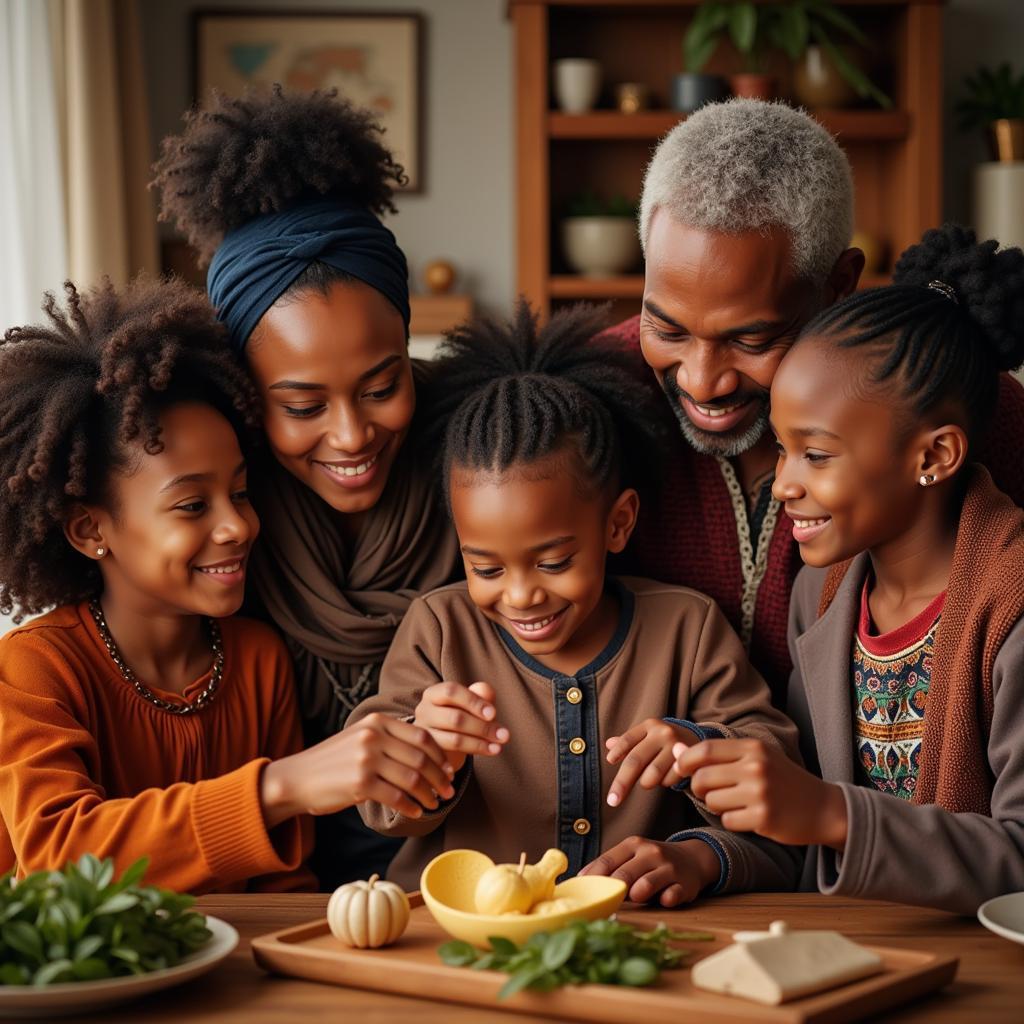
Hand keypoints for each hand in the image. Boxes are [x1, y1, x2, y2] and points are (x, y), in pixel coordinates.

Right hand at [260, 713, 455, 825]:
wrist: (299, 778)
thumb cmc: (335, 761)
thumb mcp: (362, 737)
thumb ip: (390, 739)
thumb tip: (428, 755)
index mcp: (377, 721)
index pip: (422, 736)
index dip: (440, 755)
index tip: (449, 770)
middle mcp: (373, 736)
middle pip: (421, 757)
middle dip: (439, 777)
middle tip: (449, 790)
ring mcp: (366, 759)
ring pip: (412, 778)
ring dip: (428, 794)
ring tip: (434, 803)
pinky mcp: (360, 783)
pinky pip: (396, 796)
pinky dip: (410, 806)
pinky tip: (415, 812)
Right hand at [413, 681, 508, 771]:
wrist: (442, 742)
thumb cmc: (459, 715)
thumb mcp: (470, 703)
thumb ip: (479, 694)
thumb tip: (486, 691)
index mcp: (433, 694)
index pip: (451, 691)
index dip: (473, 701)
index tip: (493, 713)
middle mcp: (424, 712)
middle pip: (454, 717)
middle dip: (482, 727)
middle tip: (505, 735)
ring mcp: (424, 734)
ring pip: (454, 739)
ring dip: (480, 743)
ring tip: (499, 746)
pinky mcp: (428, 754)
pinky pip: (452, 755)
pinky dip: (473, 752)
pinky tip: (489, 752)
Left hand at [579, 836, 719, 906]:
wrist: (692, 859)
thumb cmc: (652, 862)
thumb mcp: (632, 856)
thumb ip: (611, 866)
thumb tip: (580, 879)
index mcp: (633, 844)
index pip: (608, 861)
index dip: (593, 877)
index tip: (580, 891)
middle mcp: (650, 853)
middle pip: (624, 874)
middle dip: (612, 890)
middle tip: (603, 903)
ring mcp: (669, 868)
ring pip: (647, 883)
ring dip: (636, 895)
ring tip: (632, 899)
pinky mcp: (685, 884)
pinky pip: (672, 894)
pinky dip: (665, 899)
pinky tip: (662, 901)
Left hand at [604, 718, 700, 807]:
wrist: (695, 739)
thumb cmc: (663, 740)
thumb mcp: (647, 735)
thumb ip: (628, 742)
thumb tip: (608, 744)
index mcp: (649, 726)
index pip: (628, 739)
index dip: (618, 751)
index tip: (609, 761)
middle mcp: (662, 734)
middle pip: (636, 761)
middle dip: (622, 783)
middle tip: (612, 801)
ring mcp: (676, 747)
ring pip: (653, 774)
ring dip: (646, 782)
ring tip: (648, 780)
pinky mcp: (688, 762)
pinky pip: (668, 781)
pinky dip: (663, 783)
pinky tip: (666, 776)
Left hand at [673, 739, 847, 849]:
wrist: (822, 808)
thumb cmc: (782, 780)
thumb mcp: (755, 758)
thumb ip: (716, 754)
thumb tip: (674, 749)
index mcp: (753, 748)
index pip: (704, 750)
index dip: (685, 761)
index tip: (682, 770)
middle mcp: (756, 768)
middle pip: (702, 778)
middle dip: (697, 787)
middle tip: (707, 791)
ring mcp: (760, 793)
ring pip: (711, 801)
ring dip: (715, 805)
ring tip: (734, 802)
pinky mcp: (763, 818)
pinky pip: (726, 820)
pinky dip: (731, 820)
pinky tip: (747, 816)